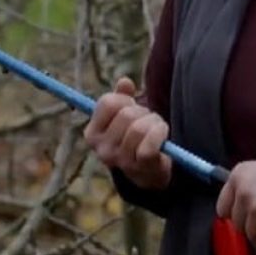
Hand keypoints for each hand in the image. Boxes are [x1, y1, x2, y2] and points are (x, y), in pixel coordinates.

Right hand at [83, 76, 172, 190]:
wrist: (150, 173)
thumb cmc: (136, 140)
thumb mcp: (125, 119)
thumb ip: (122, 98)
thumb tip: (125, 81)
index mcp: (93, 134)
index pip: (108, 102)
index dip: (126, 100)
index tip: (133, 107)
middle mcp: (102, 148)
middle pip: (126, 114)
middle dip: (144, 112)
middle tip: (149, 121)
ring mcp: (120, 159)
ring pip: (139, 128)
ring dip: (155, 123)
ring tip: (157, 129)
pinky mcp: (139, 166)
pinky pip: (149, 145)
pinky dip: (160, 136)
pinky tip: (163, 138)